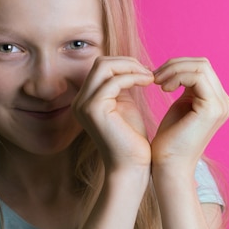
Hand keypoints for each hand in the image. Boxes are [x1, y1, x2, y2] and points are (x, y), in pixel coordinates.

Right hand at [73, 56, 154, 171]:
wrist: (131, 167)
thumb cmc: (131, 140)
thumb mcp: (124, 106)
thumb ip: (121, 86)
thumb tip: (129, 66)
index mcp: (85, 100)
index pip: (101, 68)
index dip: (123, 64)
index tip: (145, 72)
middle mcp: (79, 101)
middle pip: (100, 63)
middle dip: (127, 62)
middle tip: (148, 71)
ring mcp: (84, 105)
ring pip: (104, 67)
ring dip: (131, 67)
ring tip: (150, 77)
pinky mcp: (94, 109)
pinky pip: (114, 81)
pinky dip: (133, 77)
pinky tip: (148, 83)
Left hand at [151, 57, 228, 171]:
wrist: (168, 165)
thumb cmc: (170, 139)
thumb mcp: (181, 105)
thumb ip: (186, 86)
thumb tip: (180, 65)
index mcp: (217, 101)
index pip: (201, 68)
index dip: (178, 66)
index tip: (156, 76)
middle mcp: (224, 102)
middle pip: (202, 64)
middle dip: (175, 65)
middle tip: (154, 76)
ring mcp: (221, 105)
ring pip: (200, 67)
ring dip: (174, 70)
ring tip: (157, 82)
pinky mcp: (213, 108)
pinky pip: (196, 77)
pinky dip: (177, 76)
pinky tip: (163, 88)